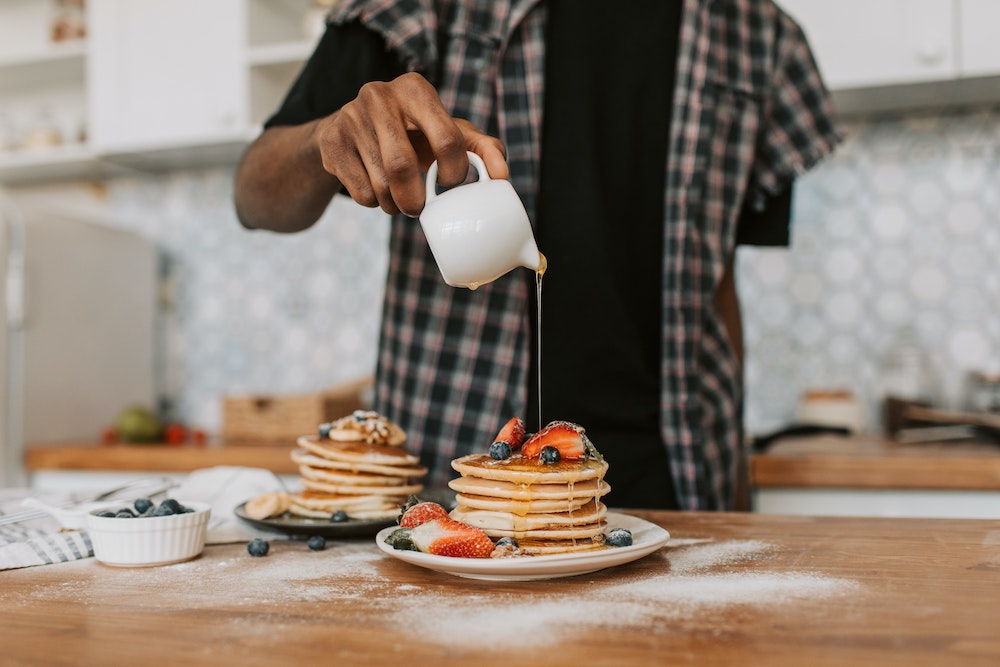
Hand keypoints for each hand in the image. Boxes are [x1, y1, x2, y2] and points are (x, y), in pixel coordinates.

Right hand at [312, 72, 507, 216]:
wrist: (349, 131)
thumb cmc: (412, 134)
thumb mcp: (449, 132)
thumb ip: (482, 149)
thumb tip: (503, 176)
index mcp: (416, 89)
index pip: (447, 140)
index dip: (453, 173)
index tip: (448, 182)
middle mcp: (380, 95)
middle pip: (404, 166)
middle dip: (416, 201)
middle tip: (419, 209)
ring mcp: (350, 116)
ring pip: (381, 184)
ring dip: (394, 205)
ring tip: (397, 199)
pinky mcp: (331, 141)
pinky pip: (360, 193)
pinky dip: (373, 204)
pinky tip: (374, 189)